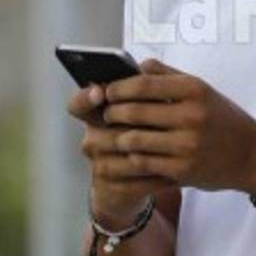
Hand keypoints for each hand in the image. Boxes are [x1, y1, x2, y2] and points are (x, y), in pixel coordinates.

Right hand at [68, 81, 173, 224]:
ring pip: (125, 156)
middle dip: (136, 125)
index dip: (85, 98)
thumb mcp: (146, 107)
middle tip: (163, 120)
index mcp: (97, 116)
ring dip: (152, 152)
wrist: (144, 178)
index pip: (78, 104)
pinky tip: (175, 173)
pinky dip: (157, 177)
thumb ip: (144, 86)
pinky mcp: (113, 190)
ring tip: (177, 146)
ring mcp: (100, 166)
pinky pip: (135, 183)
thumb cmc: (147, 133)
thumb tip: (145, 66)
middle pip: (107, 130)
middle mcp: (92, 140)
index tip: (100, 92)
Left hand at [101, 58, 255, 194]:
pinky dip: (133, 156)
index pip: (143, 84)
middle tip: (105, 113)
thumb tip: (135, 67)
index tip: (107, 90)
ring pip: (134, 139)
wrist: (252, 154)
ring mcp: (187, 145)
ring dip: (119, 136)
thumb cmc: (222, 118)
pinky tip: (132, 151)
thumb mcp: (202, 89)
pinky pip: (144, 162)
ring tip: (116, 133)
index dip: (118, 88)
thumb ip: (168, 75)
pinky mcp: (183, 170)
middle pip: (134, 111)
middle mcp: (191, 115)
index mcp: (194, 90)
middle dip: (112, 112)